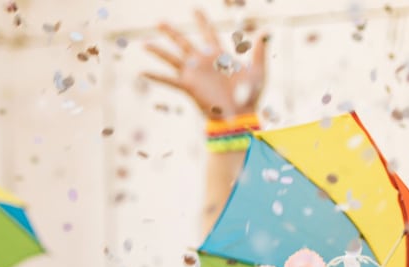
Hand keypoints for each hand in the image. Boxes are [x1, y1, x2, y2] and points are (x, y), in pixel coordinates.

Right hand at [144, 12, 266, 120]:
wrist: (239, 114)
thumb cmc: (250, 94)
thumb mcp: (258, 70)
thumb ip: (259, 50)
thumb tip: (266, 31)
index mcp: (218, 56)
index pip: (208, 32)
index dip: (201, 21)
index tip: (195, 9)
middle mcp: (203, 62)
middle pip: (183, 42)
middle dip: (171, 32)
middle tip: (159, 21)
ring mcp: (193, 74)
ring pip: (172, 58)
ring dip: (158, 50)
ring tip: (144, 44)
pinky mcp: (188, 86)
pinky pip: (168, 80)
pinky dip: (155, 76)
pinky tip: (141, 72)